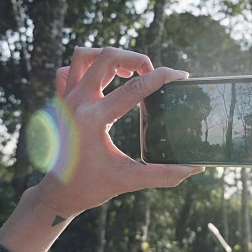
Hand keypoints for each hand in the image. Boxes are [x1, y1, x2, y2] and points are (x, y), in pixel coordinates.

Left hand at [33, 47, 203, 217]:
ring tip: (128, 72)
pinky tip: (102, 82)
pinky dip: (86, 68)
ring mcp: (65, 100)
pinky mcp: (59, 102)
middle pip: (108, 57)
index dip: (162, 77)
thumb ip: (164, 174)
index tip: (180, 76)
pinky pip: (68, 71)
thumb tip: (195, 168)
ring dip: (109, 57)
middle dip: (136, 59)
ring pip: (84, 56)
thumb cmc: (90, 187)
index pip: (135, 88)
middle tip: (151, 74)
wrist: (56, 195)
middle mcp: (77, 103)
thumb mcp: (128, 180)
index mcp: (94, 119)